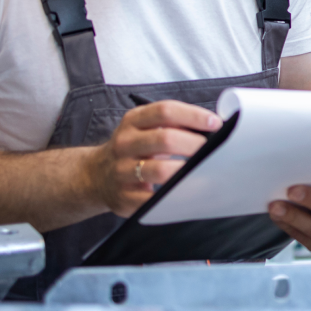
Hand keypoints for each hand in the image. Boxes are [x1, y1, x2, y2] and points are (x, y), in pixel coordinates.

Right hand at [84, 100, 220, 216]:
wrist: (96, 176)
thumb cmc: (133, 149)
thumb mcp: (144, 128)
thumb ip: (173, 123)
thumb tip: (213, 125)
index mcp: (133, 121)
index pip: (165, 111)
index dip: (193, 115)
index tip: (215, 123)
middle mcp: (125, 143)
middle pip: (165, 139)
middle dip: (195, 144)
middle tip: (213, 150)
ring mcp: (122, 171)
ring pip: (159, 170)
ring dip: (187, 170)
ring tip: (204, 170)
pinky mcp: (125, 197)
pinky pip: (154, 199)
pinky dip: (176, 195)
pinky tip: (190, 192)